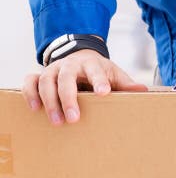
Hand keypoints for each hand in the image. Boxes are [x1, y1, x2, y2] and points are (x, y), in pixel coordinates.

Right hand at [22, 49, 147, 125]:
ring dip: (50, 101)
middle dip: (69, 98)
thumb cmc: (98, 70)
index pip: (95, 69)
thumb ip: (125, 83)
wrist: (80, 56)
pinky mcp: (40, 76)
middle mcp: (70, 65)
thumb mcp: (113, 73)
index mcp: (91, 63)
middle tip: (74, 119)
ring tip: (57, 121)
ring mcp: (53, 69)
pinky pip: (30, 82)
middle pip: (66, 78)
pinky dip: (30, 94)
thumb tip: (143, 90)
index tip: (104, 93)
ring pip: (46, 81)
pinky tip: (35, 109)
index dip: (99, 80)